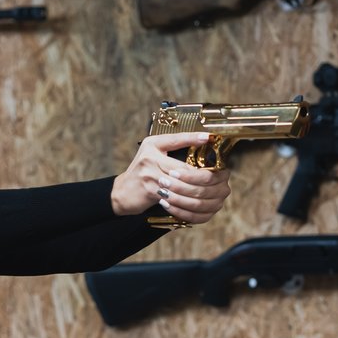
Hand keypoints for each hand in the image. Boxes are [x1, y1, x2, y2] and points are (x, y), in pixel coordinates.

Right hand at [111, 132, 231, 224]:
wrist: (121, 192)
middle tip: (216, 179)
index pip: (175, 138)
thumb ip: (170, 149)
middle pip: (184, 167)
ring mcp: (149, 173)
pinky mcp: (149, 189)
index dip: (192, 137)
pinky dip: (185, 199)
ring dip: (196, 190)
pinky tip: (193, 201)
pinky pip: (174, 195)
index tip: (207, 137)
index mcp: (152, 145)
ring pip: (182, 183)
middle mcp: (150, 156)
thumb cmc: (141, 173)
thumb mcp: (152, 154)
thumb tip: (198, 146)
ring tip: (209, 191)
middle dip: (202, 176)